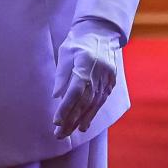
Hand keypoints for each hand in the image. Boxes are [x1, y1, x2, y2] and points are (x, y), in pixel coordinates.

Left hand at [52, 22, 119, 138]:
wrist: (101, 33)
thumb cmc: (78, 43)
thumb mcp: (65, 54)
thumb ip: (62, 75)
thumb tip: (57, 97)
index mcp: (86, 64)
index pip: (75, 91)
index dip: (66, 108)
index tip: (56, 121)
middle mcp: (99, 74)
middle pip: (84, 102)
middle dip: (71, 120)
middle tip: (59, 134)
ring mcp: (107, 80)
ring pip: (94, 105)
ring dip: (81, 121)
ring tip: (70, 133)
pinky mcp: (111, 83)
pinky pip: (100, 102)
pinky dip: (92, 114)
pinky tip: (84, 125)